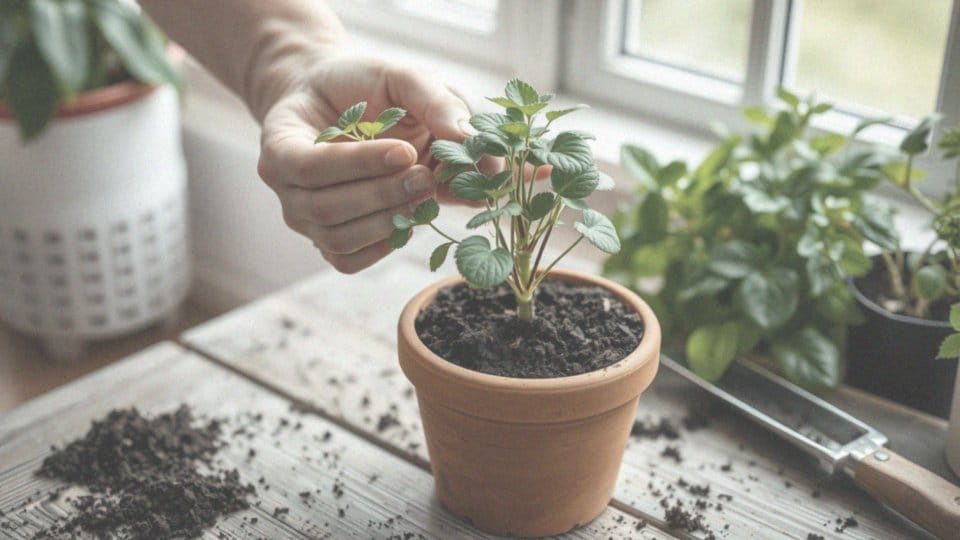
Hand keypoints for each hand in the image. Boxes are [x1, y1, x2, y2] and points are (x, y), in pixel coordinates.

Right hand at [256, 56, 472, 273]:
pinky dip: (384, 246)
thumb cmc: (364, 88)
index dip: (358, 163)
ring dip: (388, 221)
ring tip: (425, 194)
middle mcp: (285, 188)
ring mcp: (305, 220)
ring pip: (338, 239)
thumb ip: (430, 98)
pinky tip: (411, 218)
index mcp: (280, 141)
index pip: (308, 165)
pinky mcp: (330, 241)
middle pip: (326, 208)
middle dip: (382, 195)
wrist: (342, 106)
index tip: (405, 151)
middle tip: (427, 176)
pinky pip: (348, 260)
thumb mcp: (396, 77)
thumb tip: (468, 137)